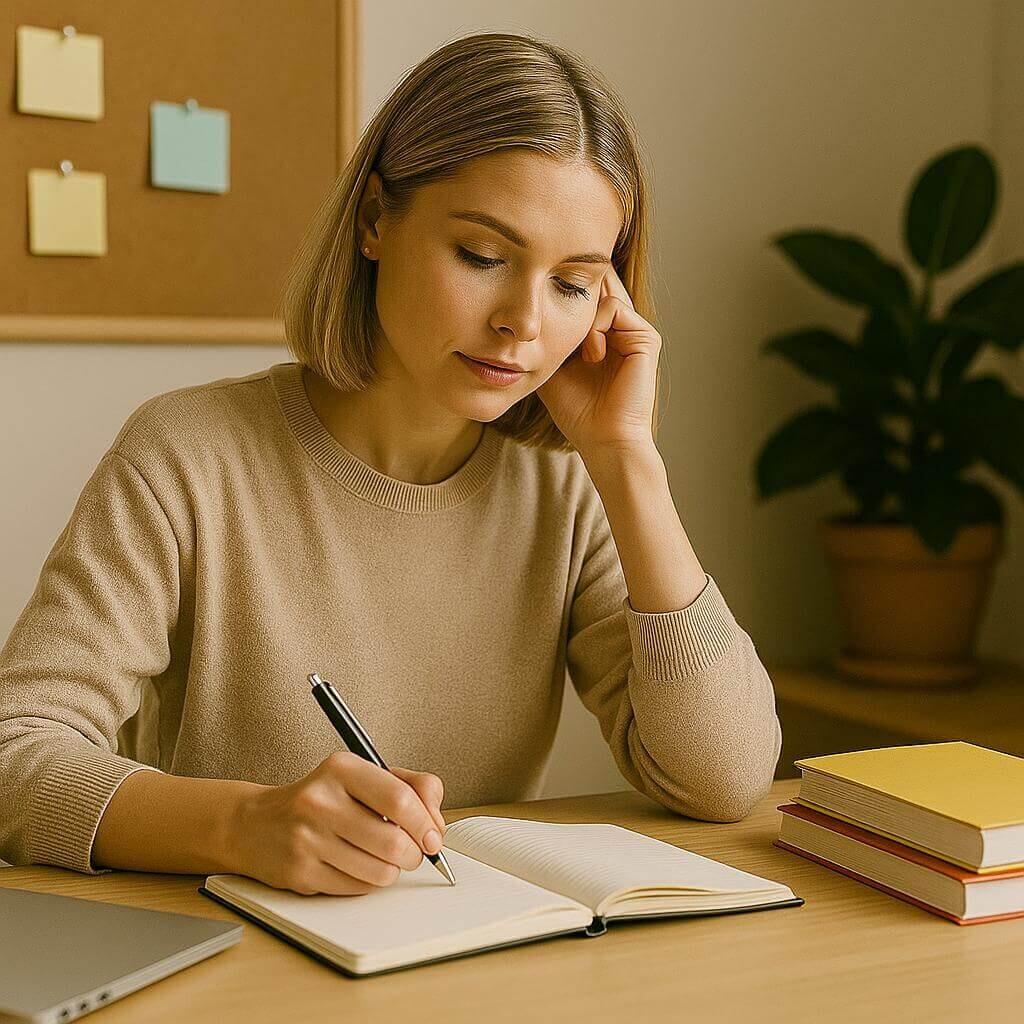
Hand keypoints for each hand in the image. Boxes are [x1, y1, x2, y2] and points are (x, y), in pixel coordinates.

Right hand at [229, 753, 447, 894]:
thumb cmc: (323, 798)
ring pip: (380, 872)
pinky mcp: (300, 873)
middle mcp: (320, 801)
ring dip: (393, 870)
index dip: (426, 823)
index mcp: (342, 769)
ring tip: (383, 858)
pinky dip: (368, 882)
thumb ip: (411, 787)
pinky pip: (357, 889)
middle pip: (394, 842)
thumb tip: (436, 824)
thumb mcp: (364, 775)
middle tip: (412, 852)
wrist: (257, 824)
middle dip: (415, 854)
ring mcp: (307, 839)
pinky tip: (356, 866)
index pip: (401, 799)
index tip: (432, 836)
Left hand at [535, 262, 661, 455]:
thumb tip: (526, 311)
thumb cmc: (577, 411)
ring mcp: (635, 332)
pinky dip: (596, 327)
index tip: (541, 300)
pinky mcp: (646, 338)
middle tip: (552, 299)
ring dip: (582, 318)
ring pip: (602, 293)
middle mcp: (621, 329)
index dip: (562, 290)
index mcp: (602, 335)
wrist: (602, 438)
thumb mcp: (550, 365)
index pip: (585, 294)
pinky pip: (614, 308)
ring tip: (579, 353)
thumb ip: (545, 335)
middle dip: (571, 289)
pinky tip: (592, 355)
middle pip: (597, 285)